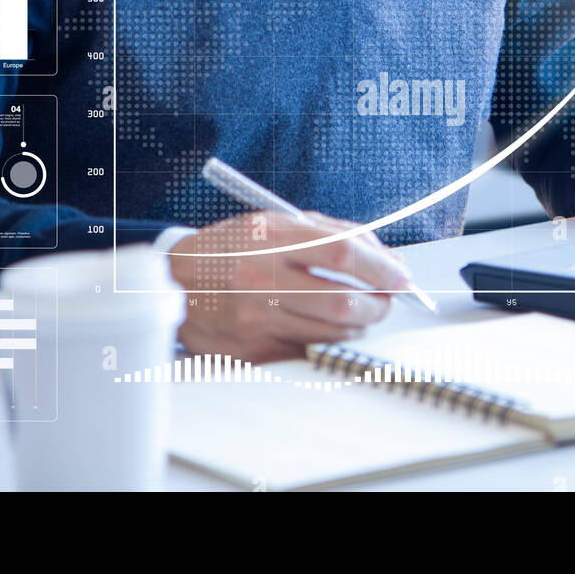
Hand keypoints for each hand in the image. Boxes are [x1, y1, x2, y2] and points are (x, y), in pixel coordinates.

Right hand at [169, 210, 410, 361]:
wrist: (173, 283)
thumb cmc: (232, 249)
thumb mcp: (274, 223)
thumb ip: (329, 233)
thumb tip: (384, 256)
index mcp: (272, 240)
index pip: (343, 253)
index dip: (382, 266)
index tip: (401, 275)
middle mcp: (263, 280)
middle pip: (344, 301)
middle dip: (378, 304)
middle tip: (386, 300)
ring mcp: (257, 319)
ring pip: (332, 332)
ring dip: (359, 325)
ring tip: (360, 312)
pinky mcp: (253, 349)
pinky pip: (308, 349)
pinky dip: (327, 339)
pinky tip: (323, 325)